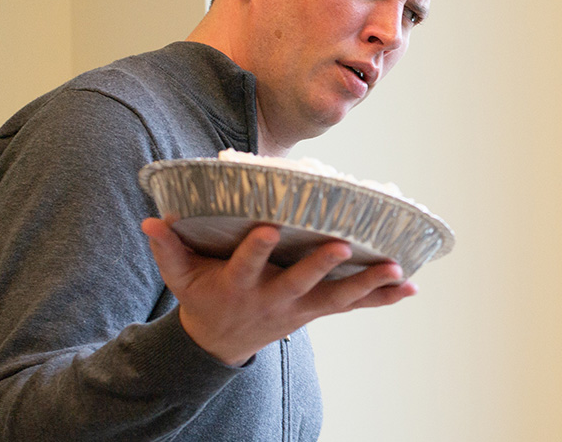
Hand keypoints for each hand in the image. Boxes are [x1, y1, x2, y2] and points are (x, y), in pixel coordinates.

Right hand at [141, 218, 416, 365]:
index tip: (269, 228)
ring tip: (397, 271)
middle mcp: (272, 297)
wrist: (219, 342)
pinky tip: (410, 288)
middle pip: (300, 282)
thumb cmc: (202, 296)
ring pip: (336, 297)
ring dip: (368, 284)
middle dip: (322, 266)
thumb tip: (151, 218)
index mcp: (238, 284)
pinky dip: (382, 298)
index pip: (247, 263)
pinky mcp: (316, 311)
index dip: (257, 247)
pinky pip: (353, 306)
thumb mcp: (179, 276)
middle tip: (343, 247)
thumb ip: (167, 248)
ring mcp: (298, 307)